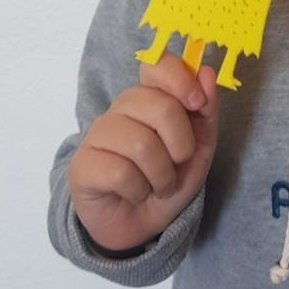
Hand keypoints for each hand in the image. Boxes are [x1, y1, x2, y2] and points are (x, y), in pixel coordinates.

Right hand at [67, 52, 219, 252]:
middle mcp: (121, 108)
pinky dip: (139, 190)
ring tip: (159, 185)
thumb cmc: (169, 178)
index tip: (197, 103)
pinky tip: (135, 194)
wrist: (141, 224)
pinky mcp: (82, 165)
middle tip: (179, 164)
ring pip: (141, 144)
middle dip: (182, 144)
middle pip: (160, 106)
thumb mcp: (200, 146)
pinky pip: (120, 172)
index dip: (180, 78)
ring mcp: (98, 134)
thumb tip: (206, 71)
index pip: (157, 64)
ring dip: (162, 175)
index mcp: (150, 96)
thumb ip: (205, 109)